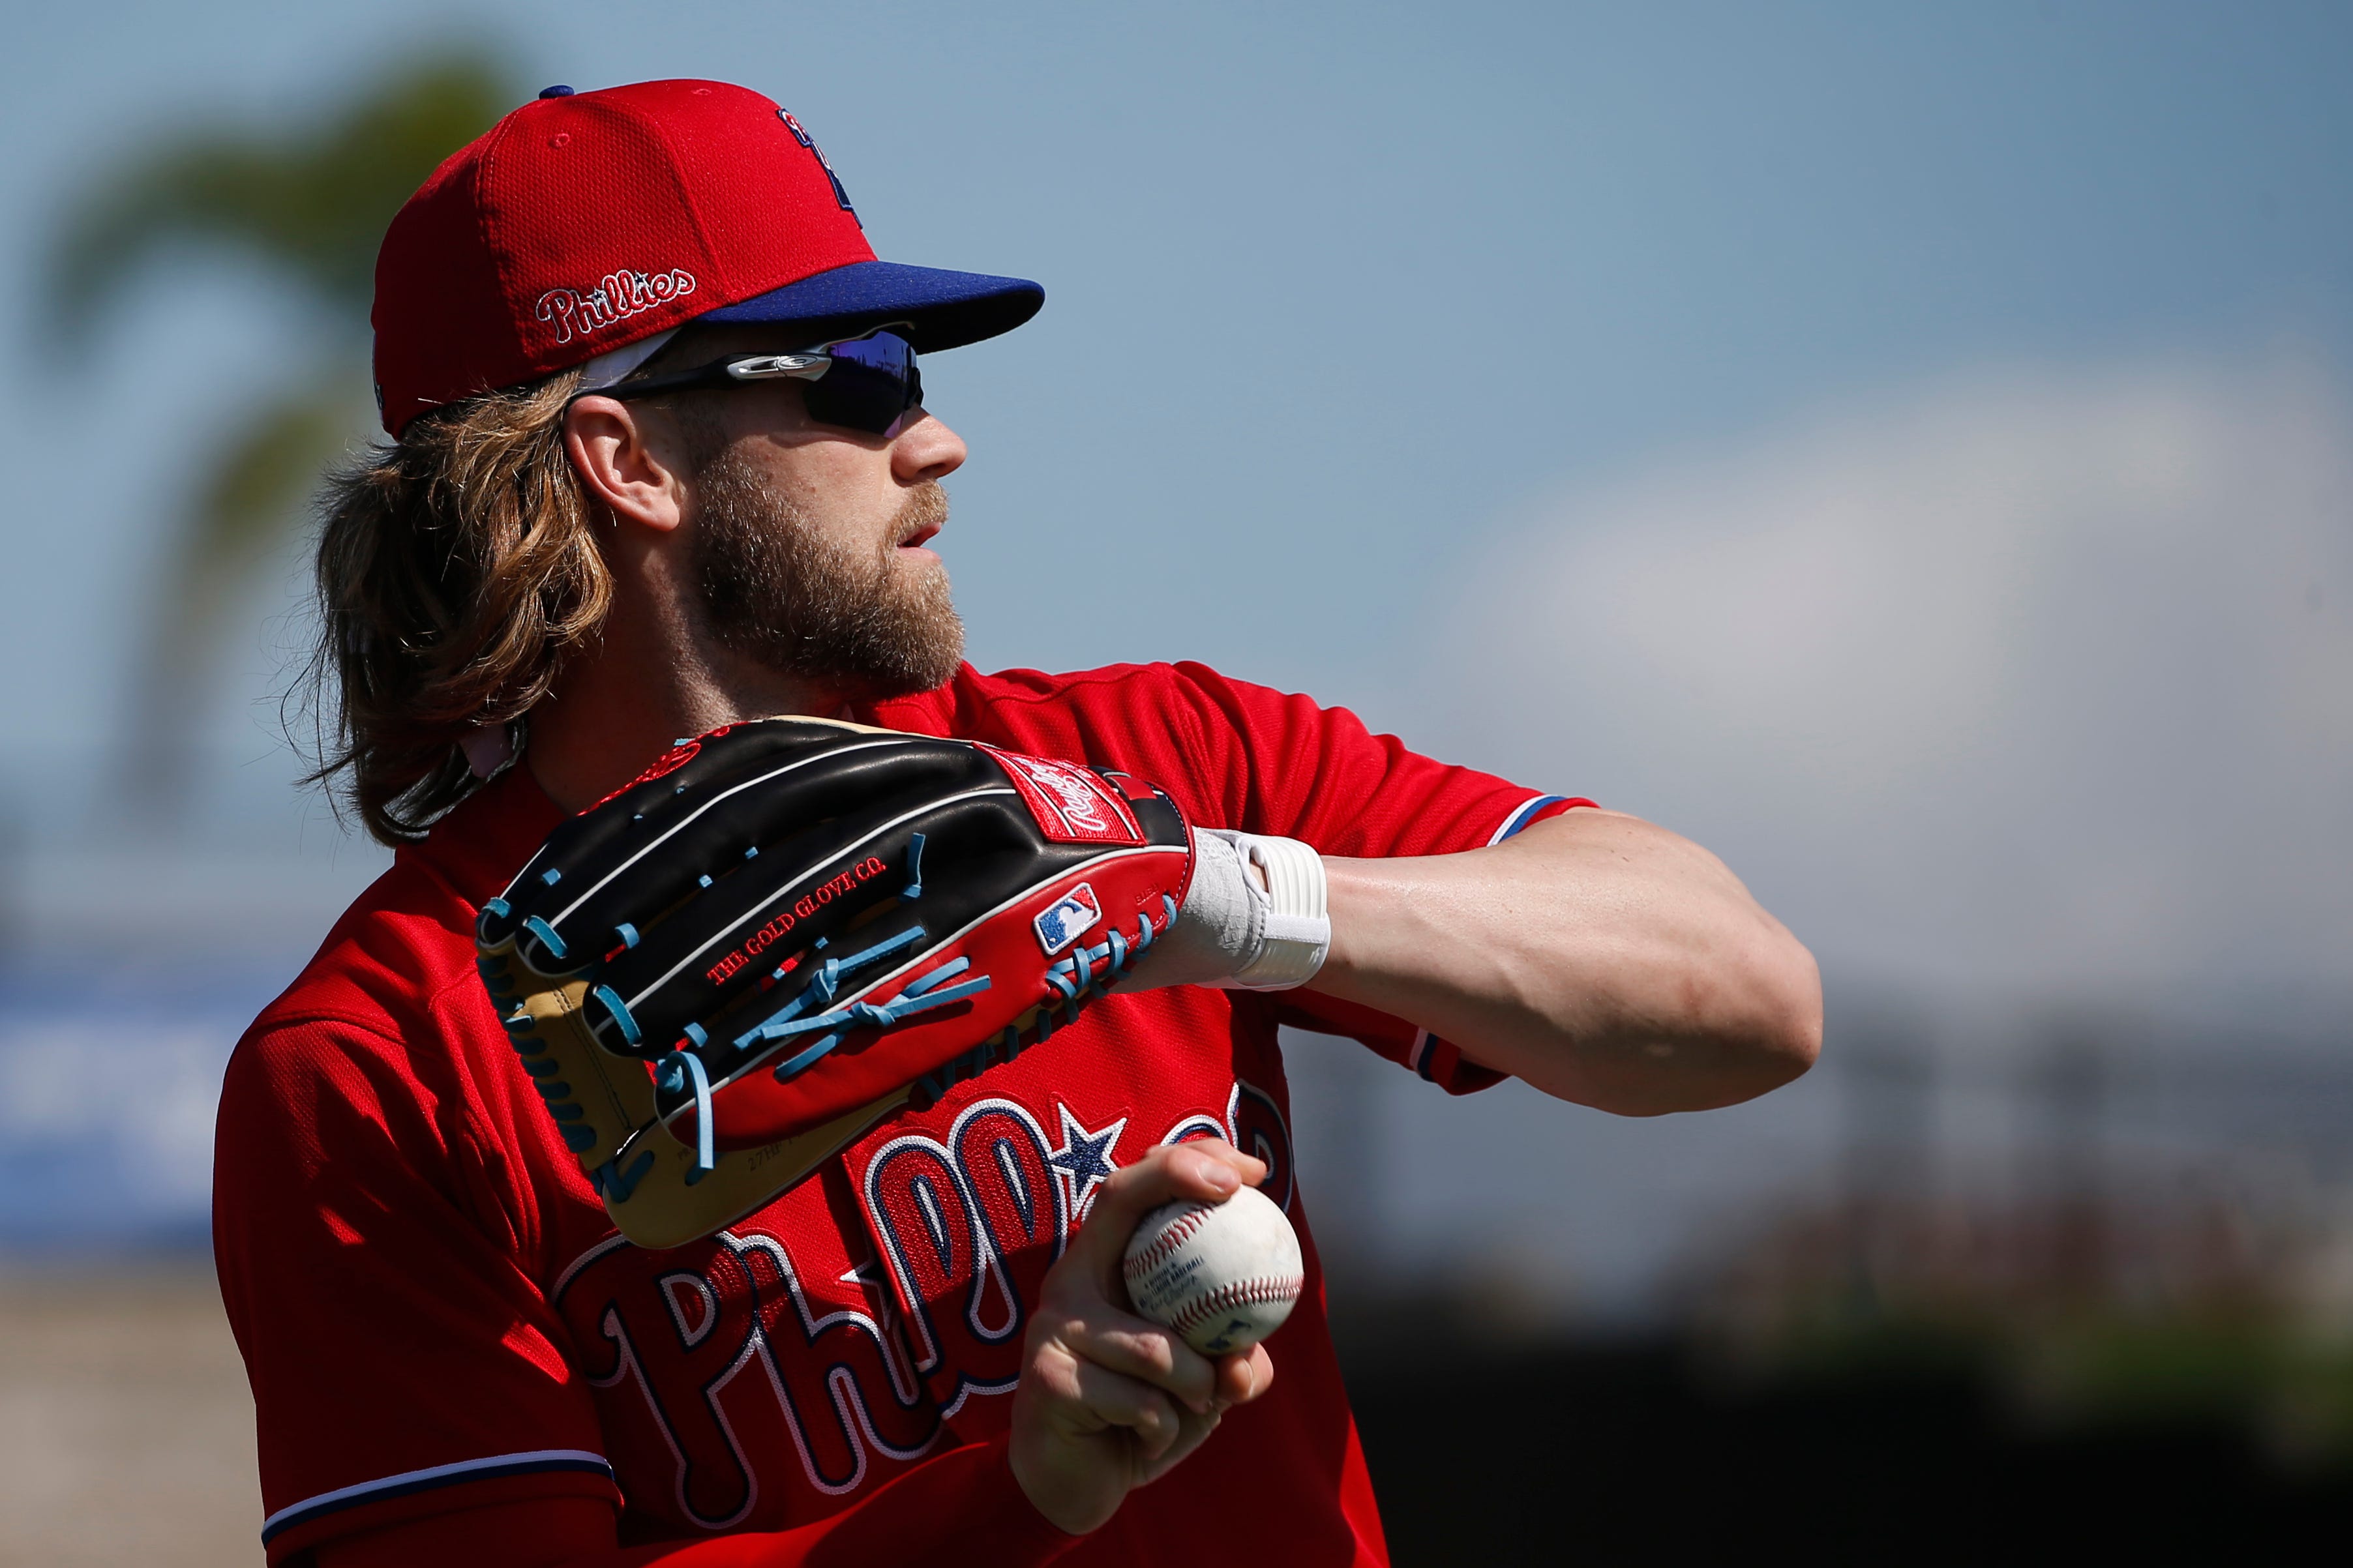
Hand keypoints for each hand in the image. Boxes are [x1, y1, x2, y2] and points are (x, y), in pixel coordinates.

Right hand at [1008, 1139, 1277, 1534]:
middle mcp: (1068, 1283)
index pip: (1134, 1188)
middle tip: (1236, 1190)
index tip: (1248, 1169)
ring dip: (1199, 1387)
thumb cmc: (1138, 1420)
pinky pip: (1144, 1400)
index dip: (1185, 1160)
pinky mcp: (1048, 1379)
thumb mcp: (1197, 1386)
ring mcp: (1052, 1328)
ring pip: (1158, 1344)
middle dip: (1179, 1174)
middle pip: (1116, 1199)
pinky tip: (1147, 1443)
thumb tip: (1251, 1358)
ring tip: (1195, 1410)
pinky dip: (1168, 1428)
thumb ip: (1230, 1362)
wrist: (1068, 1489)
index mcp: (1101, 1269)